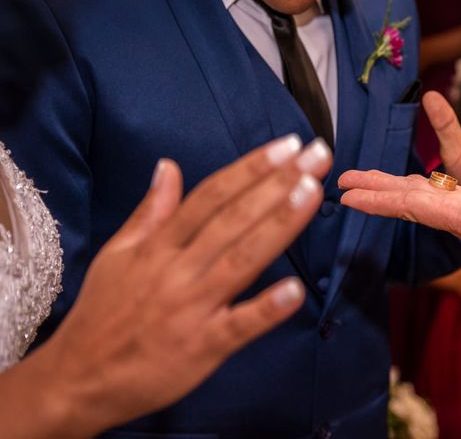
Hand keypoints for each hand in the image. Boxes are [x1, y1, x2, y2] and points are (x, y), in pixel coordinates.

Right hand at [0, 136, 330, 438]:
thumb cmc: (104, 311)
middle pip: (233, 219)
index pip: (211, 196)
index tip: (286, 146)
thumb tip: (168, 166)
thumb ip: (150, 212)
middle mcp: (178, 269)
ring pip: (241, 260)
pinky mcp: (203, 347)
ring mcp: (192, 308)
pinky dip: (266, 308)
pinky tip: (296, 290)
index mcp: (159, 245)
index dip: (250, 168)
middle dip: (278, 184)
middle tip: (316, 156)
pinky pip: (239, 326)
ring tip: (311, 193)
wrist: (81, 377)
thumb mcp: (117, 254)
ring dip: (278, 226)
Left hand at [339, 169, 460, 277]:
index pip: (409, 207)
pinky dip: (420, 184)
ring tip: (366, 177)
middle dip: (373, 190)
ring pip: (420, 194)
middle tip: (342, 182)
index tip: (346, 195)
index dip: (377, 199)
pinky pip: (440, 191)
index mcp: (459, 219)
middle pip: (406, 200)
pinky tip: (414, 182)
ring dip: (390, 185)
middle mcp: (456, 216)